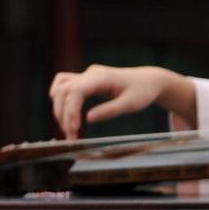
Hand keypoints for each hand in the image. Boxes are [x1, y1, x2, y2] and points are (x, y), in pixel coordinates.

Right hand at [49, 64, 193, 139]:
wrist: (149, 81)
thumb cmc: (143, 92)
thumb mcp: (131, 104)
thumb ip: (111, 110)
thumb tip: (88, 119)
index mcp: (102, 77)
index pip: (76, 91)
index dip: (71, 110)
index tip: (74, 128)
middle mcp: (90, 73)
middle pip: (63, 91)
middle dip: (63, 115)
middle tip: (71, 136)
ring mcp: (86, 75)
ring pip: (60, 89)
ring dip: (59, 109)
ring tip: (69, 129)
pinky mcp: (86, 80)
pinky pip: (64, 86)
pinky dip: (60, 100)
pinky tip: (65, 114)